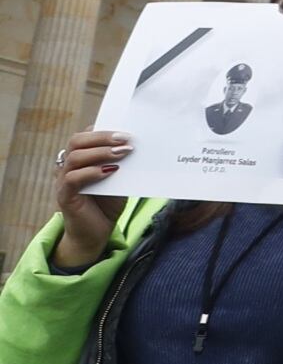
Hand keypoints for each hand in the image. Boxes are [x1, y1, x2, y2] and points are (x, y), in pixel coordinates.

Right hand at [52, 131, 129, 269]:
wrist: (96, 234)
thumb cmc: (107, 204)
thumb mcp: (119, 180)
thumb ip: (122, 164)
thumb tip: (138, 146)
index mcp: (80, 159)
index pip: (84, 136)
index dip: (102, 129)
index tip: (125, 130)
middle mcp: (67, 167)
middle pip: (77, 141)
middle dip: (102, 137)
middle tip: (126, 139)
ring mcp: (63, 181)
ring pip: (74, 157)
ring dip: (101, 152)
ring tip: (123, 153)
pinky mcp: (64, 196)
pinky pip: (73, 178)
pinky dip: (92, 172)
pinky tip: (110, 171)